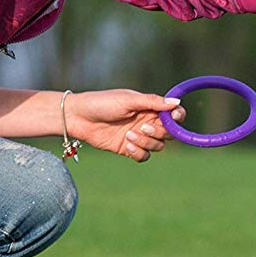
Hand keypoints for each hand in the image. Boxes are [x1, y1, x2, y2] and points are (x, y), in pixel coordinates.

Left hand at [64, 89, 186, 162]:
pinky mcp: (128, 149)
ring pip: (157, 146)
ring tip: (128, 135)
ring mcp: (138, 136)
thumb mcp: (128, 100)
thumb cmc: (102, 103)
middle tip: (143, 128)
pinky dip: (139, 153)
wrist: (78, 118)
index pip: (173, 114)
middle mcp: (147, 122)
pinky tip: (127, 146)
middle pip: (168, 133)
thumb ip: (152, 102)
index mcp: (149, 107)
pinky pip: (144, 156)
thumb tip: (177, 102)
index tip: (173, 118)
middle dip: (159, 133)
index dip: (177, 117)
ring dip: (146, 143)